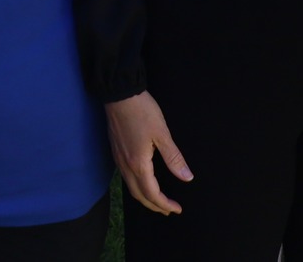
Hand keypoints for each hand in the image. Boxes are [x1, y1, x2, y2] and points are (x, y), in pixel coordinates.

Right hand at [105, 92, 191, 215]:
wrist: (119, 93)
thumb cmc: (142, 111)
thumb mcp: (162, 134)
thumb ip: (174, 158)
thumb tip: (187, 178)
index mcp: (139, 163)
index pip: (152, 193)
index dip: (165, 204)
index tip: (177, 208)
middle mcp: (125, 165)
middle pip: (139, 195)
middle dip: (154, 205)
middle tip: (169, 210)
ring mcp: (118, 158)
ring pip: (130, 187)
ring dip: (144, 197)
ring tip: (157, 199)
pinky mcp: (115, 150)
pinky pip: (125, 177)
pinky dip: (136, 186)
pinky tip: (143, 180)